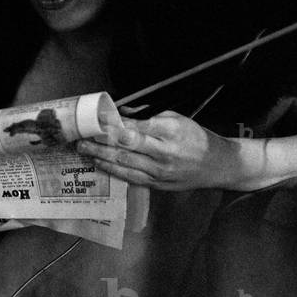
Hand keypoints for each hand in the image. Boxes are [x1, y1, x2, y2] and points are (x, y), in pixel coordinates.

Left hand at [76, 110, 257, 190]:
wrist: (217, 165)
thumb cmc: (196, 138)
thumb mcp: (177, 118)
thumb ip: (149, 116)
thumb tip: (122, 111)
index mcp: (170, 132)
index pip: (134, 128)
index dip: (112, 125)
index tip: (95, 121)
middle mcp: (164, 153)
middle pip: (125, 147)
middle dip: (99, 143)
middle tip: (80, 138)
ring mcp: (160, 172)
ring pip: (124, 163)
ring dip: (101, 157)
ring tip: (83, 151)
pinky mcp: (157, 184)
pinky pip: (130, 177)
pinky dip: (113, 170)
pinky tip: (100, 164)